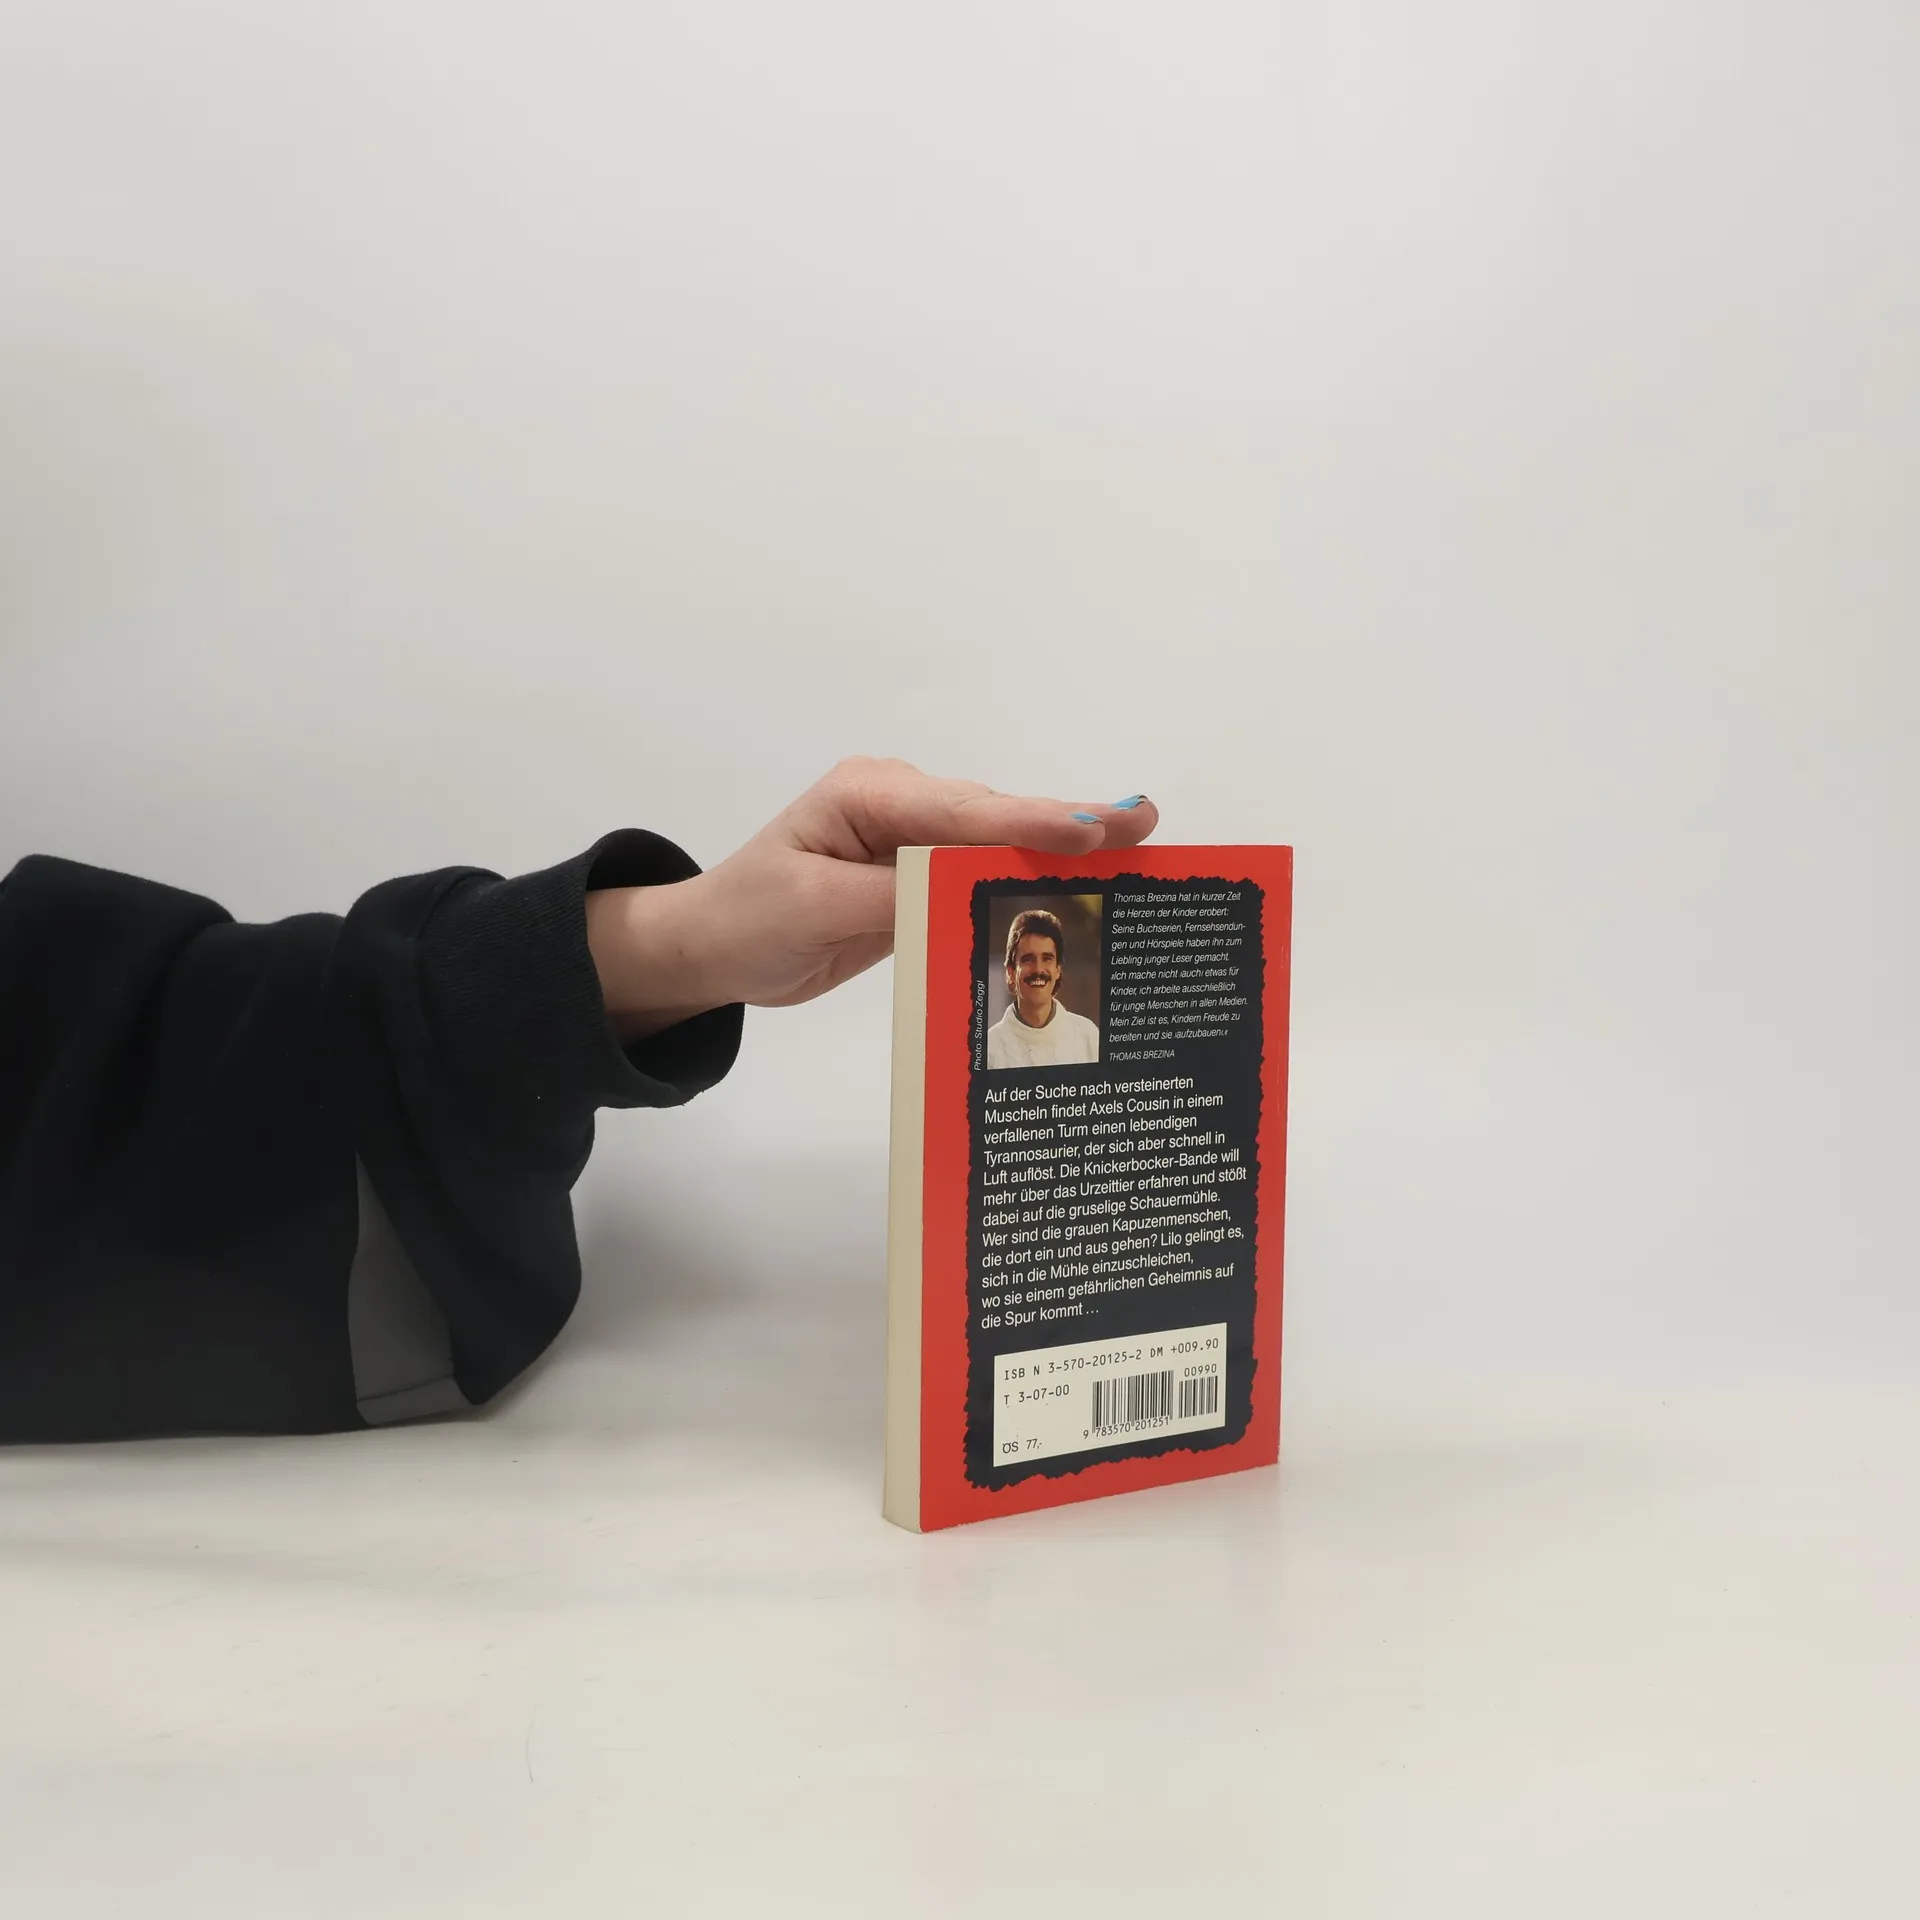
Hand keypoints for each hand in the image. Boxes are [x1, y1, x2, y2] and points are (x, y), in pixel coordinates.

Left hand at [586, 757, 1158, 1037]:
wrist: (713, 946)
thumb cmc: (749, 919)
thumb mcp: (812, 909)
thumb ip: (890, 896)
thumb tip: (964, 884)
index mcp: (868, 794)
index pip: (960, 811)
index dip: (1030, 819)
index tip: (1092, 825)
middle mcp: (900, 803)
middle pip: (995, 817)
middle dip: (1068, 823)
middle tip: (1146, 825)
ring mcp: (914, 837)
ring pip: (1000, 842)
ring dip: (1063, 850)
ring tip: (1138, 852)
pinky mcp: (922, 873)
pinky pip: (985, 873)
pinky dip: (1032, 878)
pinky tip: (1085, 886)